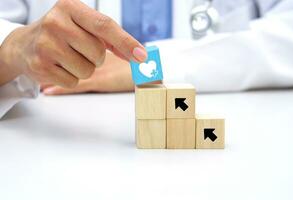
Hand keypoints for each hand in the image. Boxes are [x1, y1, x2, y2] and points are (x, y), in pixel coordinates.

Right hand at [0, 0, 146, 86]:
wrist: (25, 45)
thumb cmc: (62, 33)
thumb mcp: (83, 26)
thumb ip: (110, 38)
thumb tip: (138, 54)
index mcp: (70, 7)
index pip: (104, 25)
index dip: (126, 42)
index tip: (142, 56)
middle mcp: (55, 22)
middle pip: (98, 53)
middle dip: (96, 57)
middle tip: (80, 50)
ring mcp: (45, 45)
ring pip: (87, 70)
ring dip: (84, 68)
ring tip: (68, 57)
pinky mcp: (40, 66)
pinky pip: (74, 81)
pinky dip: (71, 77)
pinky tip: (59, 66)